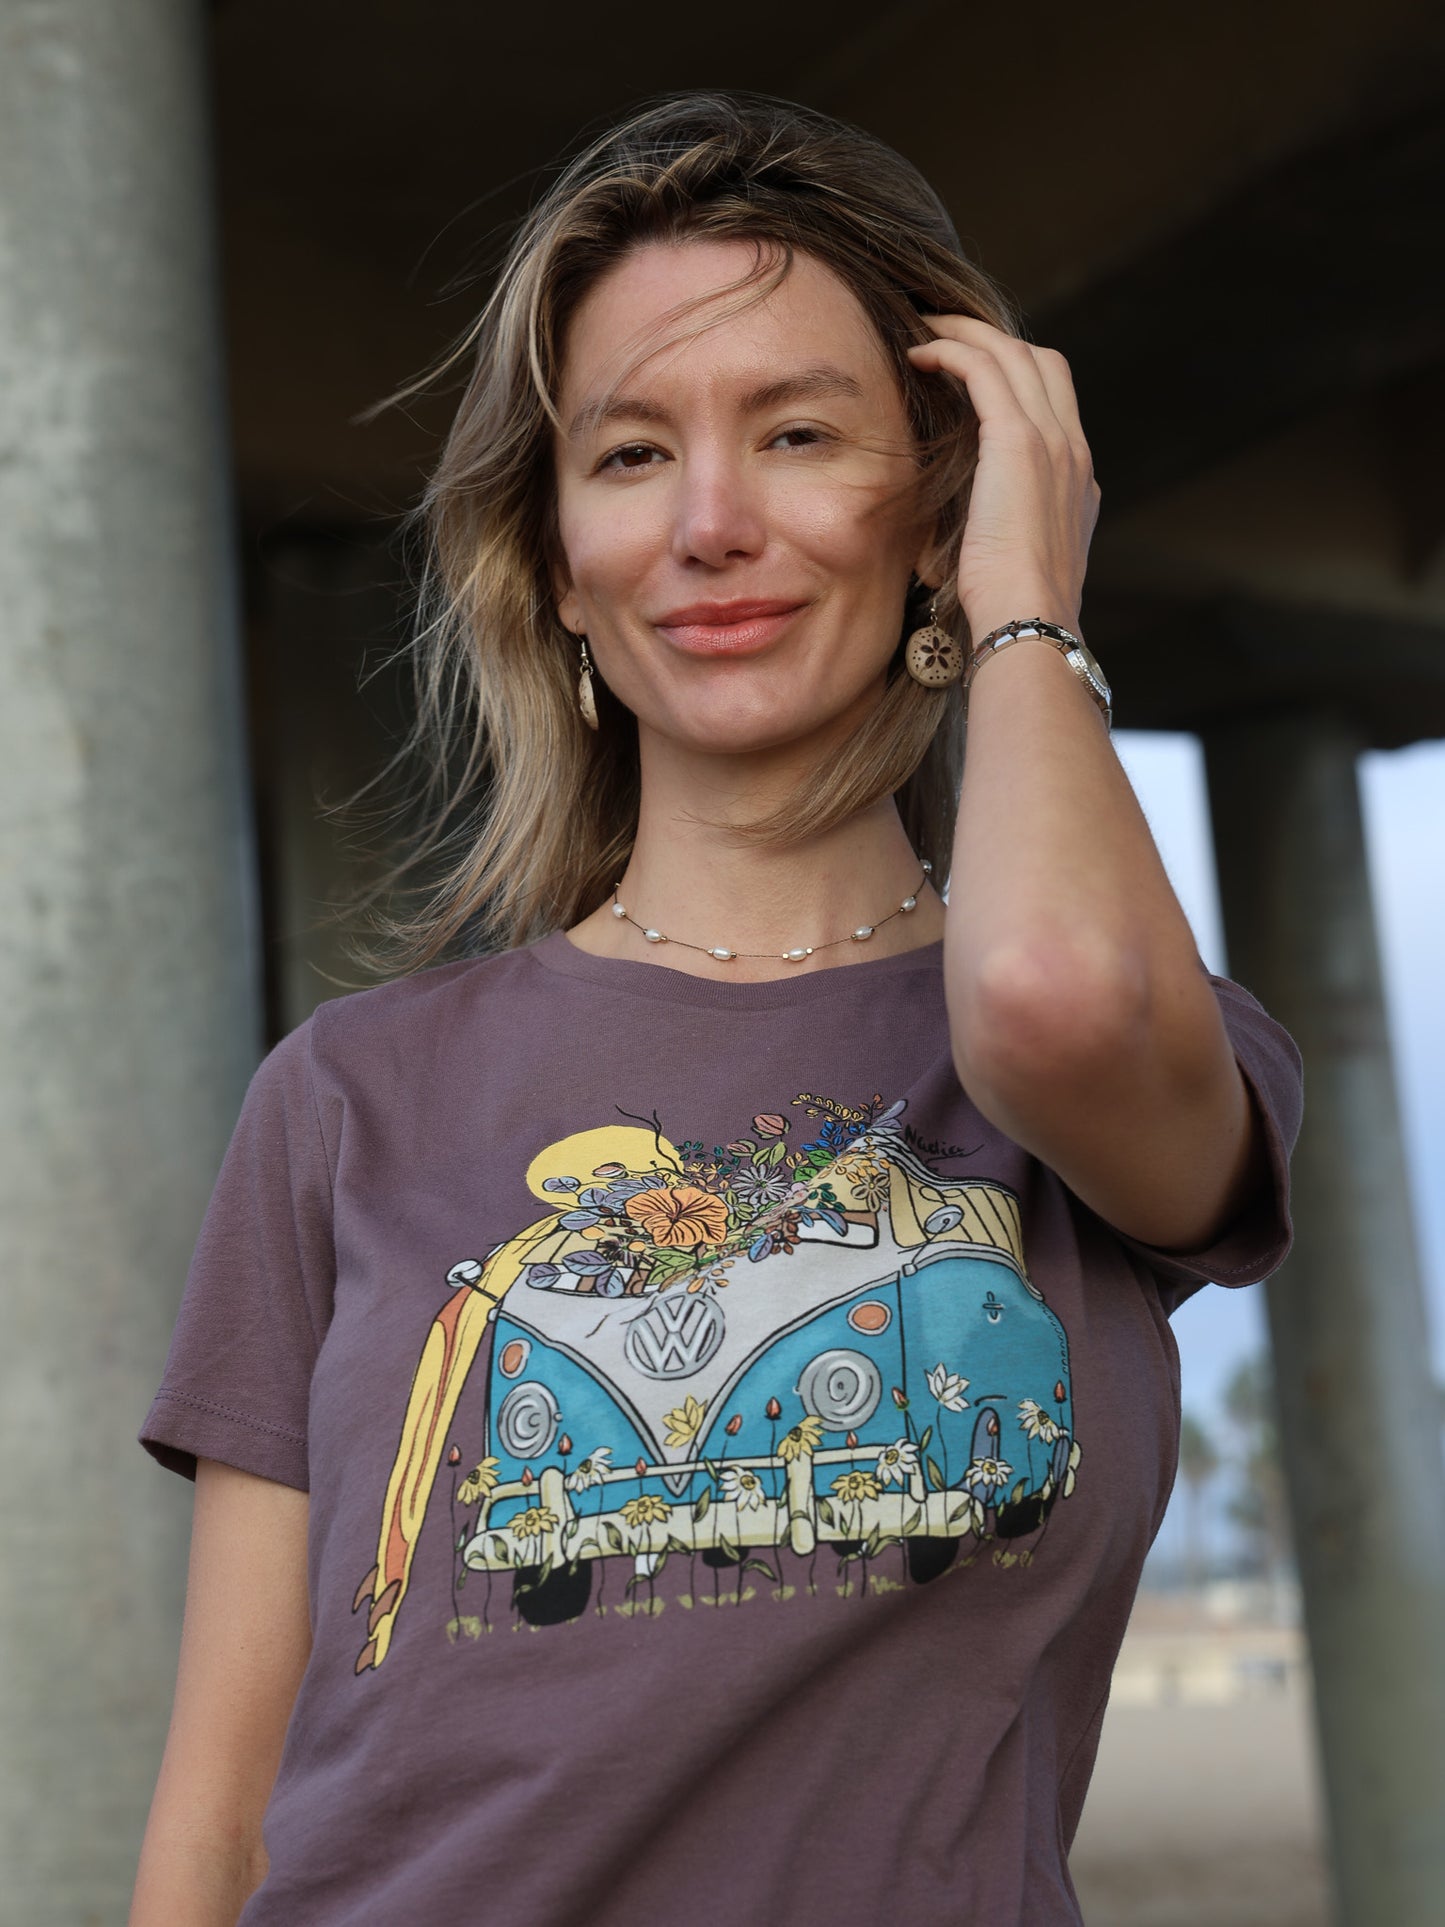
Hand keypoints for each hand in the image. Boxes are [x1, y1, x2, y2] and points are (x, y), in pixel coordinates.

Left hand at [906, 315, 1099, 637]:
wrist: (1029, 619)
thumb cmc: (1010, 609)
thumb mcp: (1016, 562)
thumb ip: (1004, 531)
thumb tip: (970, 534)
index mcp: (1077, 478)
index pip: (1055, 400)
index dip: (1015, 375)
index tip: (970, 373)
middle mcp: (1073, 449)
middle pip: (1042, 362)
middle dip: (992, 338)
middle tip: (943, 333)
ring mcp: (1053, 440)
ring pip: (1014, 354)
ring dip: (966, 333)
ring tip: (924, 331)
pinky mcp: (1019, 440)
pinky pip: (984, 368)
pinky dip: (952, 351)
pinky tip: (919, 355)